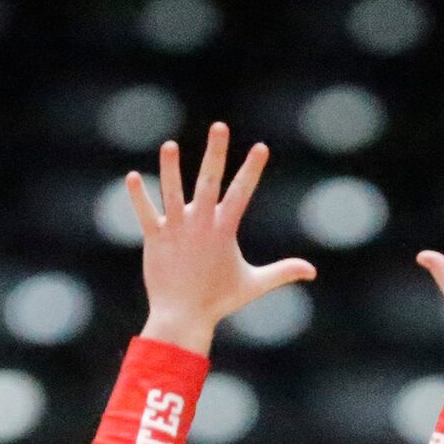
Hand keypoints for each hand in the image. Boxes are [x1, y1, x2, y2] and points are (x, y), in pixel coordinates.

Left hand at [128, 122, 315, 356]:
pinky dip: (138, 196)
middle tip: (220, 126)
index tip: (261, 147)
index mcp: (224, 229)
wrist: (182, 318)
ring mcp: (177, 229)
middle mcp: (201, 224)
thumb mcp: (253, 284)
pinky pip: (145, 213)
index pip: (241, 193)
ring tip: (169, 146)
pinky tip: (131, 177)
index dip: (252, 170)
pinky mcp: (155, 238)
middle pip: (209, 181)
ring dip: (171, 168)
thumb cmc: (218, 301)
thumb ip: (282, 272)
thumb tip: (312, 271)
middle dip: (215, 153)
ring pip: (173, 192)